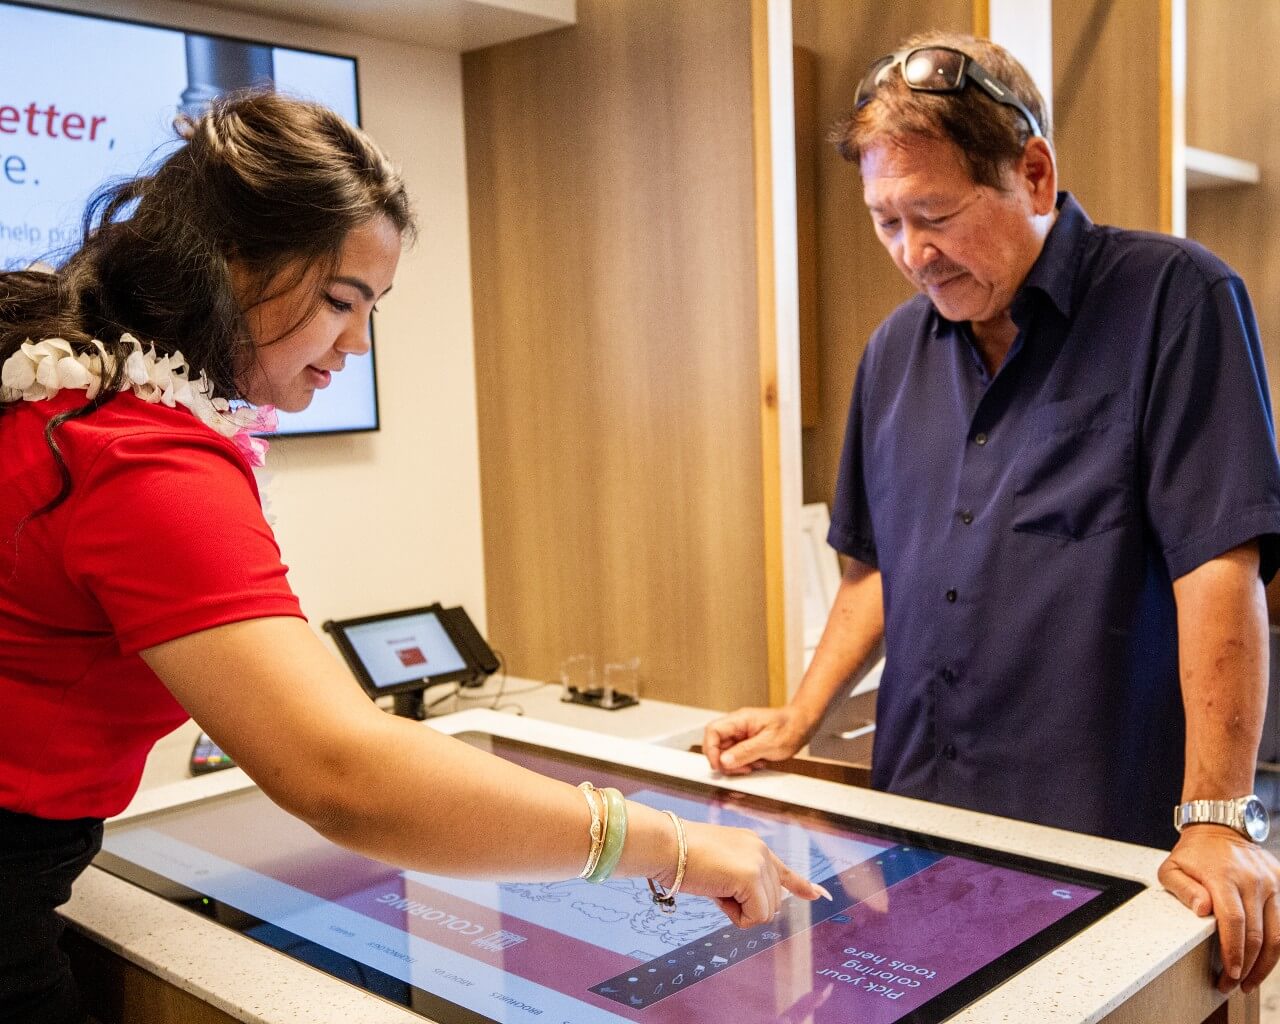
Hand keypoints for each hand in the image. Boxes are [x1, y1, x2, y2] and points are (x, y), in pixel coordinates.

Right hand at [677, 820, 830, 926]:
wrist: (666, 845)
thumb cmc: (681, 858)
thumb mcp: (719, 867)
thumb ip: (741, 880)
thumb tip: (759, 909)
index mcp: (753, 845)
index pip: (784, 870)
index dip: (802, 886)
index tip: (819, 896)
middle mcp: (761, 851)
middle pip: (772, 902)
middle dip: (744, 905)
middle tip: (716, 887)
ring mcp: (758, 862)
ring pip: (765, 912)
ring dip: (738, 910)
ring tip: (714, 886)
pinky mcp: (750, 877)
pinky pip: (755, 917)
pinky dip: (736, 916)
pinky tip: (718, 893)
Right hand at [703, 706, 813, 774]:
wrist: (804, 724)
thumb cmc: (791, 727)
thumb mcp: (770, 743)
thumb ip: (745, 752)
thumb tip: (724, 761)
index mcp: (739, 720)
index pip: (712, 732)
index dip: (711, 750)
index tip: (719, 765)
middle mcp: (737, 726)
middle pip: (717, 745)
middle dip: (725, 761)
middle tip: (740, 769)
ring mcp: (741, 735)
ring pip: (726, 753)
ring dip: (737, 764)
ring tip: (754, 765)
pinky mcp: (747, 743)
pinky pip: (737, 756)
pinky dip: (745, 764)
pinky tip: (758, 763)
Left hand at [1159, 824, 1279, 993]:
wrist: (1219, 828)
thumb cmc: (1192, 855)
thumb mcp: (1172, 868)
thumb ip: (1182, 889)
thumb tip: (1201, 909)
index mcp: (1222, 876)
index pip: (1233, 921)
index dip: (1233, 950)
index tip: (1229, 973)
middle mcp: (1251, 880)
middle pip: (1256, 934)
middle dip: (1247, 966)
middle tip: (1233, 985)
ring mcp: (1270, 882)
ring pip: (1276, 934)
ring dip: (1265, 964)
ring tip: (1249, 982)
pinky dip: (1276, 947)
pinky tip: (1264, 961)